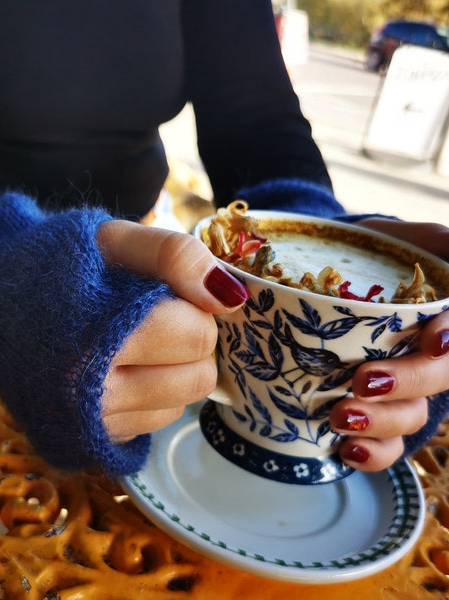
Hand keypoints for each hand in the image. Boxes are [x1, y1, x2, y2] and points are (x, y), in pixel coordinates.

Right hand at [96, 220, 247, 441]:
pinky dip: (156, 393)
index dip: (192, 306)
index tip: (163, 293)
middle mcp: (89, 389)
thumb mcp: (115, 238)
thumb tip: (231, 299)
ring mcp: (90, 421)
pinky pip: (159, 420)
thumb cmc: (60, 264)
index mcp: (94, 332)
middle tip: (154, 316)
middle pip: (198, 376)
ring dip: (176, 369)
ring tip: (138, 341)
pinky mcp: (92, 438)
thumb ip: (176, 256)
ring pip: (184, 402)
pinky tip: (124, 367)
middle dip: (191, 340)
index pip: (196, 334)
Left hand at [331, 217, 448, 470]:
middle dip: (408, 383)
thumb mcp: (408, 237)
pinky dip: (372, 453)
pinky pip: (389, 445)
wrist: (334, 275)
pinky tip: (347, 449)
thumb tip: (445, 243)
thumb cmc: (375, 255)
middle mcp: (432, 357)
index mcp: (443, 319)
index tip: (434, 340)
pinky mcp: (379, 414)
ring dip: (380, 421)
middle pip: (441, 378)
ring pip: (413, 415)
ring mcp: (407, 389)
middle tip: (364, 381)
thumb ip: (435, 240)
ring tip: (341, 416)